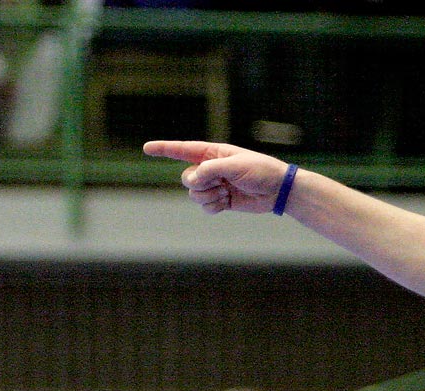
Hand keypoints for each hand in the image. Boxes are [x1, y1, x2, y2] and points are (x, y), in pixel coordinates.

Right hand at [143, 141, 288, 214]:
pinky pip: (205, 207)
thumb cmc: (260, 171)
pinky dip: (213, 207)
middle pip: (187, 178)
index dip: (164, 149)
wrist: (278, 190)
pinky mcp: (222, 201)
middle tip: (219, 182)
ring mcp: (215, 186)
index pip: (183, 150)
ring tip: (226, 192)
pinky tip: (227, 202)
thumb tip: (191, 181)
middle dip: (199, 183)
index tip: (146, 148)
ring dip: (208, 196)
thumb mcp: (235, 165)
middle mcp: (211, 169)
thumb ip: (210, 169)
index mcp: (213, 153)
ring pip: (194, 195)